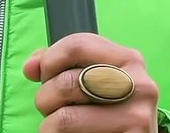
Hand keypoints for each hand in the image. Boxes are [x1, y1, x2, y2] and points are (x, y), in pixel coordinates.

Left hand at [23, 33, 159, 132]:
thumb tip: (31, 67)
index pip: (77, 44)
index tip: (43, 76)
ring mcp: (135, 115)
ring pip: (64, 117)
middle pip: (66, 82)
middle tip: (50, 108)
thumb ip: (60, 66)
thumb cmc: (107, 112)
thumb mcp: (91, 80)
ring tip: (59, 127)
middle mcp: (138, 84)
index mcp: (129, 59)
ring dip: (50, 124)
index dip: (49, 60)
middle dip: (45, 97)